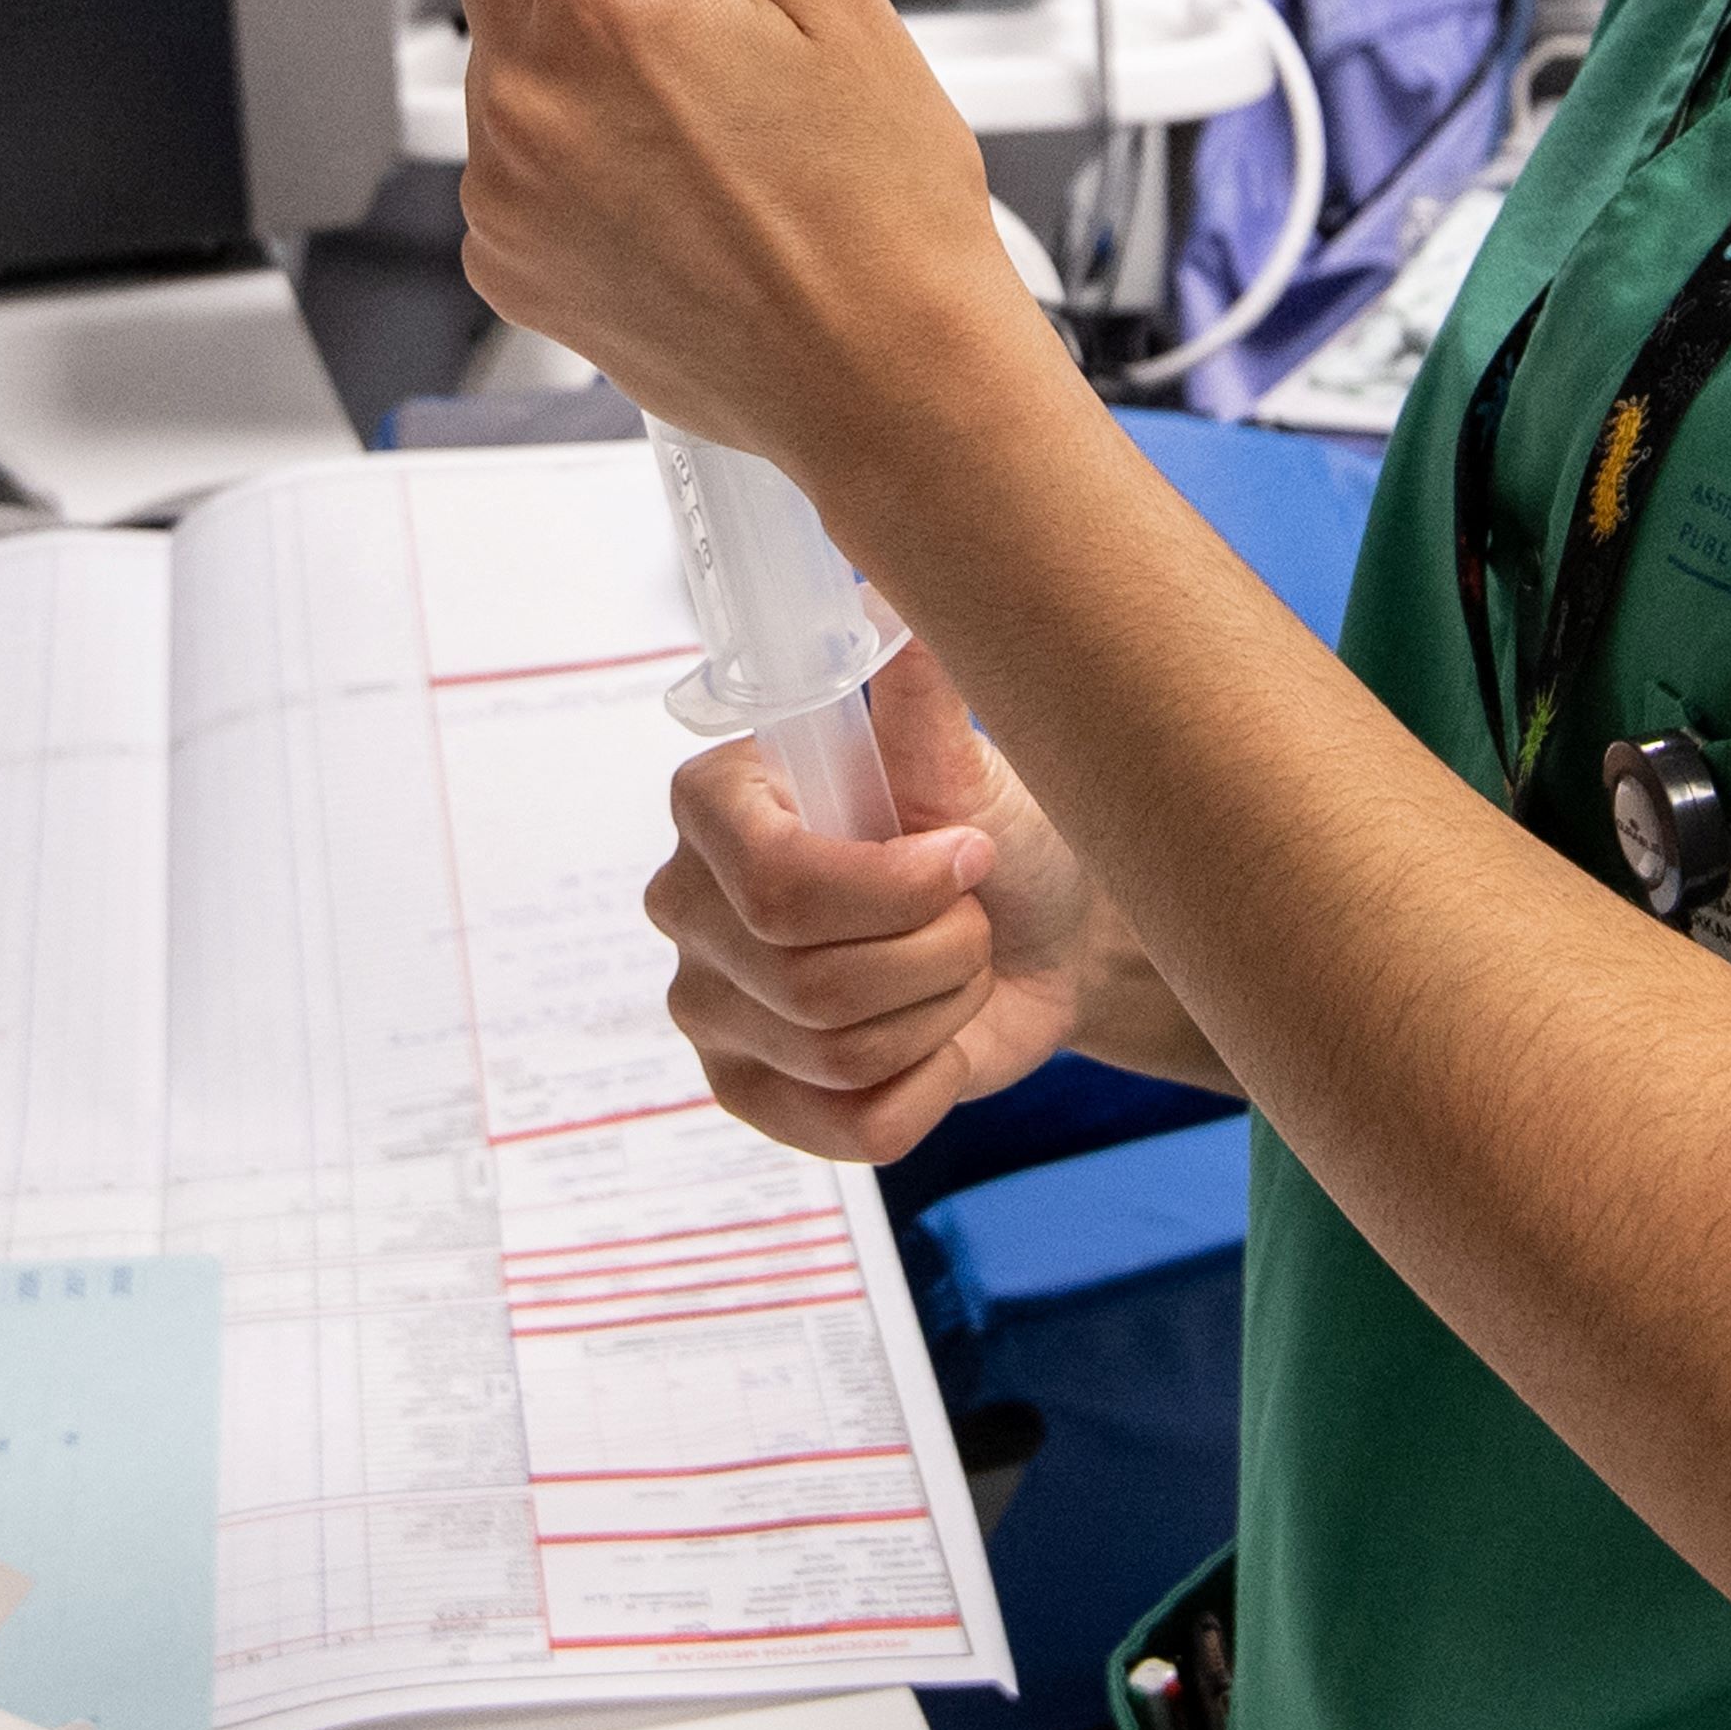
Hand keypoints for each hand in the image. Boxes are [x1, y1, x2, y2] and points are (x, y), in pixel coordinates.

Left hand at [427, 0, 1066, 496]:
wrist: (885, 382)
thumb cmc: (883, 207)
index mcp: (603, 2)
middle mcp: (522, 90)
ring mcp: (501, 179)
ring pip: (507, 34)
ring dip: (581, 27)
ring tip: (709, 100)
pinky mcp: (502, 249)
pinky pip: (512, 137)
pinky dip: (574, 126)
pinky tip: (677, 167)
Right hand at [646, 640, 1099, 1163]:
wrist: (1043, 940)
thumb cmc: (997, 835)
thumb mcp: (971, 761)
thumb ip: (920, 696)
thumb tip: (887, 605)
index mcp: (718, 803)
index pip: (773, 877)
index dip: (895, 886)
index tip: (969, 852)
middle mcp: (687, 905)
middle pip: (811, 975)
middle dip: (937, 949)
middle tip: (971, 914)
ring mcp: (707, 1010)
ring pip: (840, 1050)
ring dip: (941, 1009)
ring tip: (955, 966)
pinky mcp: (749, 1096)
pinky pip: (851, 1124)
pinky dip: (929, 1086)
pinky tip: (935, 1041)